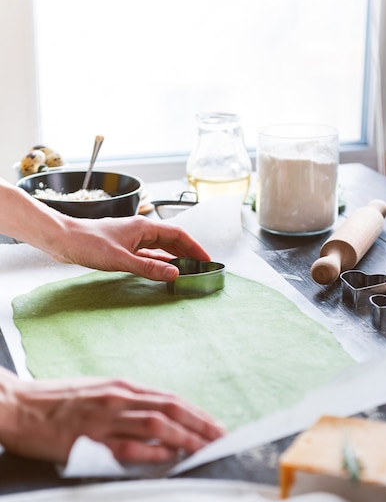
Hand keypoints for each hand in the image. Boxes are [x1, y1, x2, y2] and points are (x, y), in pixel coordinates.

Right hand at [0, 370, 225, 463]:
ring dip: (186, 437)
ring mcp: (105, 418)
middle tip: (222, 437)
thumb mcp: (97, 391)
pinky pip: (128, 446)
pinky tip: (170, 458)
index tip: (215, 425)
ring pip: (156, 425)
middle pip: (170, 409)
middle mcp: (118, 398)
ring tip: (207, 449)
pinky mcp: (89, 439)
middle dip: (201, 424)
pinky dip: (153, 451)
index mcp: (121, 387)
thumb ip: (126, 402)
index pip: (169, 399)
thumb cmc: (55, 400)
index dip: (196, 413)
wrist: (17, 405)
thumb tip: (156, 416)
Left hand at [50, 215, 210, 280]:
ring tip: (186, 270)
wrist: (63, 239)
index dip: (195, 247)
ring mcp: (132, 239)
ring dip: (174, 257)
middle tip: (201, 267)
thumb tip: (175, 274)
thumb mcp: (121, 260)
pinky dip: (158, 262)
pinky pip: (147, 254)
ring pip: (160, 248)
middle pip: (172, 240)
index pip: (179, 234)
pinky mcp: (123, 247)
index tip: (207, 259)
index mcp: (144, 227)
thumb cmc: (88, 243)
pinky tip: (162, 270)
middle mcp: (140, 231)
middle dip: (188, 252)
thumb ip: (149, 268)